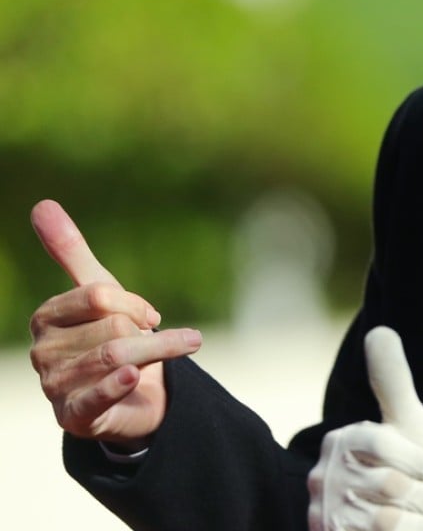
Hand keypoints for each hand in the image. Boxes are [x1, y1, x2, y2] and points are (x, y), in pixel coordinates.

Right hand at [27, 199, 202, 446]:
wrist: (132, 396)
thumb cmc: (111, 337)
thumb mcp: (98, 293)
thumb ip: (71, 253)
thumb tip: (41, 203)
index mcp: (45, 317)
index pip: (100, 295)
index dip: (135, 304)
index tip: (150, 316)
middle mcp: (42, 352)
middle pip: (113, 327)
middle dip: (147, 332)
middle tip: (155, 340)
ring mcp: (55, 387)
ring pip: (117, 356)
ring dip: (159, 351)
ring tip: (182, 348)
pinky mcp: (74, 417)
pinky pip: (96, 397)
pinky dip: (118, 385)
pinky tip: (135, 377)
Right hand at [307, 326, 422, 530]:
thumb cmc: (418, 473)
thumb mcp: (411, 423)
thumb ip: (393, 380)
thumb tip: (378, 330)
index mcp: (340, 441)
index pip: (383, 442)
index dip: (416, 458)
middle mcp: (323, 478)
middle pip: (388, 482)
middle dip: (417, 492)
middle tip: (413, 494)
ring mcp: (325, 517)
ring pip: (385, 519)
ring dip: (413, 517)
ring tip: (408, 514)